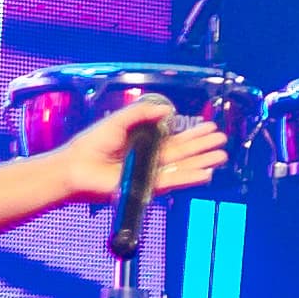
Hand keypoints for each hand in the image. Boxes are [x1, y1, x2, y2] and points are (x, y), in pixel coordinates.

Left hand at [49, 97, 228, 211]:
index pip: (174, 140)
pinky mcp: (147, 187)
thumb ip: (142, 113)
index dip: (193, 134)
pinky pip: (172, 182)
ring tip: (221, 156)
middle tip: (222, 140)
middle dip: (203, 147)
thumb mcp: (119, 121)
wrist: (76, 167)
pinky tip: (206, 173)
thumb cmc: (92, 144)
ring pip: (182, 167)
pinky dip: (190, 178)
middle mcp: (150, 160)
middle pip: (183, 153)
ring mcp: (150, 174)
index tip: (209, 127)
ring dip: (202, 162)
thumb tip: (167, 110)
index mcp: (145, 144)